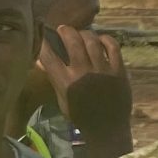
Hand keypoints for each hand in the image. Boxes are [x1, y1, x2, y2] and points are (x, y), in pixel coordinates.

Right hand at [36, 27, 133, 156]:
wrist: (107, 129)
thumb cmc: (81, 116)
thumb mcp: (62, 100)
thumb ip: (54, 79)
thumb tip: (39, 60)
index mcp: (66, 83)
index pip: (49, 56)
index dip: (43, 42)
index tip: (42, 35)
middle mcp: (82, 73)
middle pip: (72, 41)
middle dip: (65, 31)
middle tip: (63, 29)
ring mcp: (102, 70)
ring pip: (92, 40)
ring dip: (84, 33)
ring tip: (81, 33)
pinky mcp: (119, 70)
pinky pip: (113, 47)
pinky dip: (105, 39)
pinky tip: (100, 39)